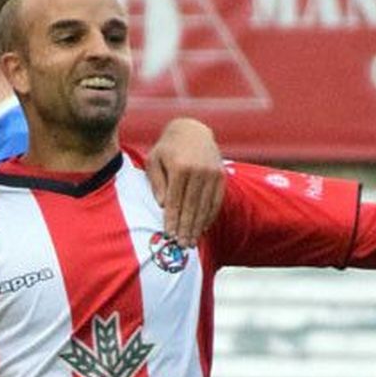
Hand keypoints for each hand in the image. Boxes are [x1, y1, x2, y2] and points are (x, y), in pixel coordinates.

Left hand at [147, 117, 225, 246]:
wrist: (192, 130)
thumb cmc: (167, 149)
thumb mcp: (154, 160)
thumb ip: (157, 183)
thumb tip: (163, 206)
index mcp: (180, 167)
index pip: (175, 201)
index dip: (172, 220)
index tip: (169, 236)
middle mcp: (199, 170)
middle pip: (191, 207)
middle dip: (186, 229)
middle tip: (182, 245)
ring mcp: (213, 173)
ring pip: (205, 206)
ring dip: (198, 227)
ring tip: (191, 242)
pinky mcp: (221, 176)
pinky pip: (216, 201)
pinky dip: (209, 216)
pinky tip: (202, 228)